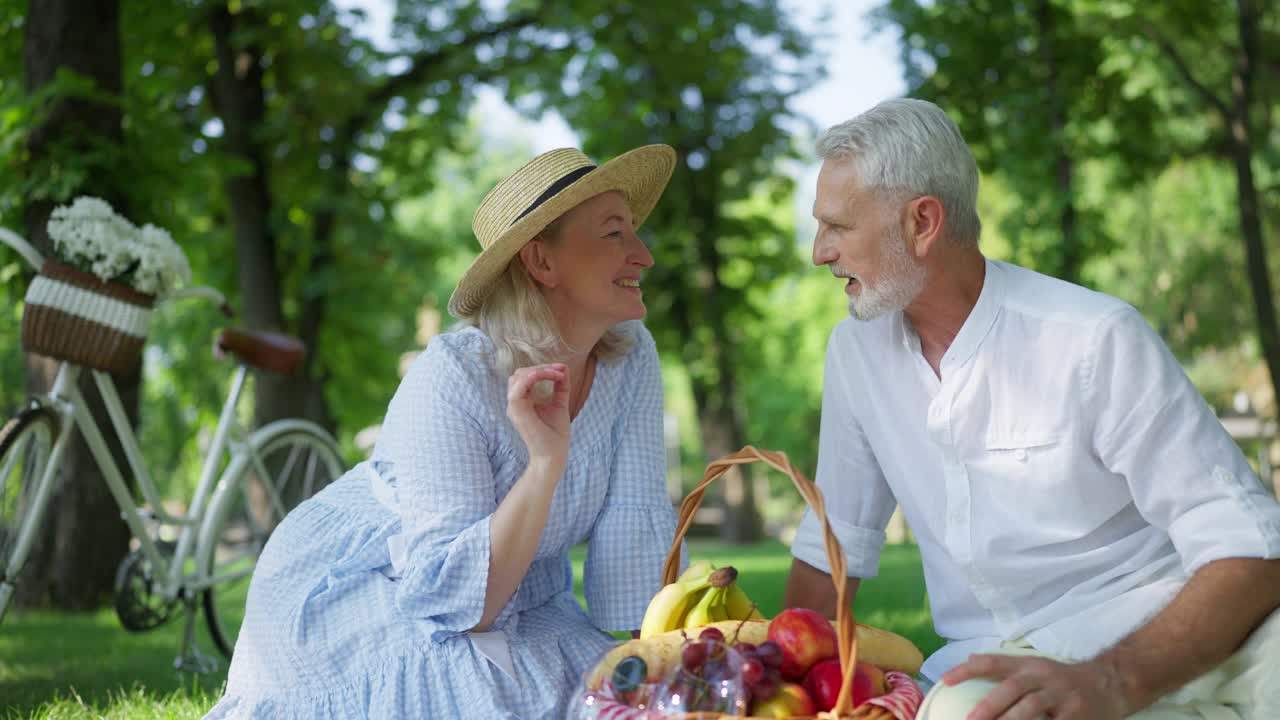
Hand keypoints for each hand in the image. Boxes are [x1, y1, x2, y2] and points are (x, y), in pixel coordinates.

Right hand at [506, 363, 570, 467]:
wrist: (553, 455)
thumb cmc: (555, 434)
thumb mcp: (560, 404)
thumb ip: (560, 386)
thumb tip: (563, 367)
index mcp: (523, 401)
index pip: (525, 376)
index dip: (542, 369)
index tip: (561, 370)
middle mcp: (515, 403)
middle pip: (520, 373)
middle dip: (540, 368)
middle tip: (559, 371)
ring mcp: (514, 407)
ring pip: (517, 377)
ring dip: (538, 371)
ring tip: (556, 374)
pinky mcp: (517, 411)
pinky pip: (518, 388)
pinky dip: (531, 378)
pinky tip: (545, 375)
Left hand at [942, 654, 1131, 719]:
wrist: (1110, 683)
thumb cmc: (1062, 679)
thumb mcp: (1033, 665)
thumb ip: (1003, 665)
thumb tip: (970, 658)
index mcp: (1029, 665)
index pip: (994, 662)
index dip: (968, 669)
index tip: (945, 679)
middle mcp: (1044, 677)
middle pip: (1012, 689)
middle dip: (989, 706)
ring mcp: (1061, 697)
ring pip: (1031, 709)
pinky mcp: (1076, 716)